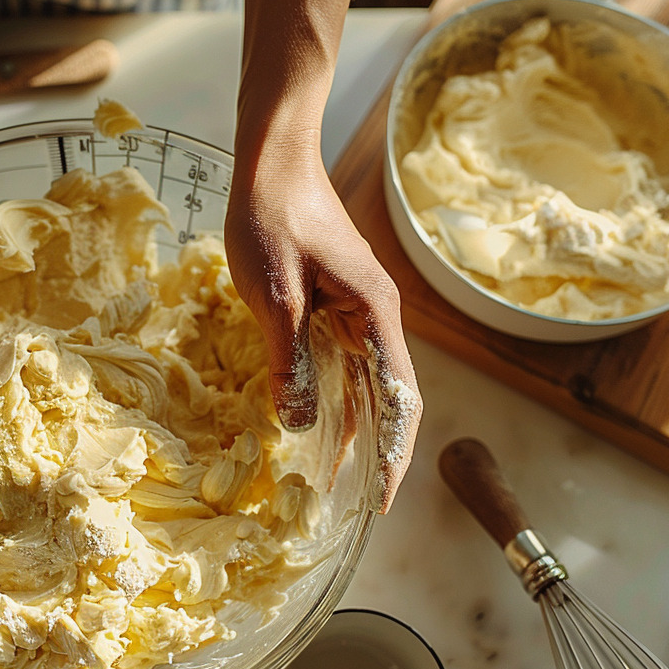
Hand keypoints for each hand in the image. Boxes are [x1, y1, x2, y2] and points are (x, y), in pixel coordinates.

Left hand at [224, 147, 421, 512]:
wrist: (272, 163)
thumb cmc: (272, 218)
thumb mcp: (274, 294)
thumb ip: (288, 359)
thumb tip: (298, 423)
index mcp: (375, 313)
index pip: (397, 398)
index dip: (391, 454)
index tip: (380, 500)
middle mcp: (375, 317)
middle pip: (389, 398)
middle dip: (377, 452)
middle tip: (358, 505)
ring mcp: (356, 311)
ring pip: (364, 383)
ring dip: (355, 430)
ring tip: (336, 481)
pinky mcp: (333, 306)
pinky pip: (341, 362)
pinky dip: (333, 397)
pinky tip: (316, 425)